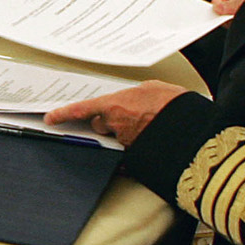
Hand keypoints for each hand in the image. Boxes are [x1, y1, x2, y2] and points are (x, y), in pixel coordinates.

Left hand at [45, 80, 188, 144]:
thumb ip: (134, 94)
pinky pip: (132, 150)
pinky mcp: (139, 155)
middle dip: (108, 121)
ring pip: (118, 136)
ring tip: (150, 124)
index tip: (50, 119)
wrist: (194, 127)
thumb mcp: (151, 89)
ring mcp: (127, 142)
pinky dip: (139, 144)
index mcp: (114, 105)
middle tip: (129, 114)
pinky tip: (152, 141)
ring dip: (127, 131)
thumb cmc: (176, 104)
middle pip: (100, 125)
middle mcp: (116, 125)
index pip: (80, 111)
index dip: (63, 115)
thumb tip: (133, 96)